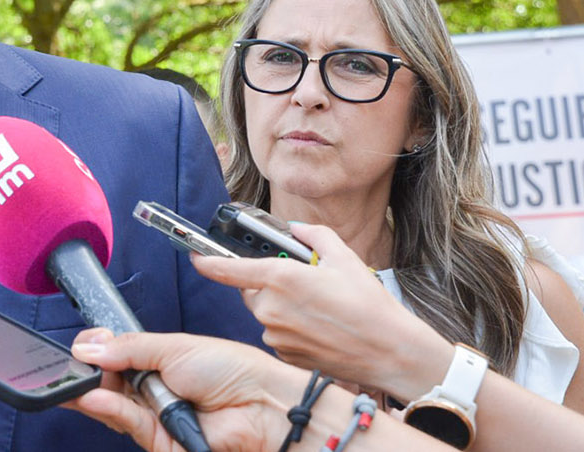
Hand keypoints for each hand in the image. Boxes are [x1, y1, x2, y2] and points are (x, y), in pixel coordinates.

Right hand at [63, 330, 305, 451]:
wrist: (262, 405)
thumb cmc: (232, 370)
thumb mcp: (174, 346)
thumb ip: (128, 348)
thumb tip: (89, 347)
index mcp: (157, 363)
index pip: (114, 357)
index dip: (97, 350)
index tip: (85, 344)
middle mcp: (153, 391)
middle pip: (107, 382)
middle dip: (89, 371)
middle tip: (76, 361)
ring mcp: (154, 416)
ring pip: (111, 405)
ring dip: (93, 390)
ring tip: (78, 379)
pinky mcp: (159, 441)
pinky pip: (127, 423)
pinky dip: (109, 408)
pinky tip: (95, 395)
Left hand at [189, 222, 453, 400]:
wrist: (390, 352)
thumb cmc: (369, 305)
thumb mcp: (344, 257)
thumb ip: (313, 236)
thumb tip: (295, 230)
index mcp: (280, 279)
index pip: (228, 269)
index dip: (207, 261)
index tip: (195, 255)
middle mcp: (270, 308)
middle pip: (251, 291)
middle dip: (268, 284)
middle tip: (302, 284)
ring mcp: (275, 334)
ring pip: (266, 313)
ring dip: (282, 307)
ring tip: (319, 309)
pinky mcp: (284, 354)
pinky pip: (277, 334)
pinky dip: (291, 328)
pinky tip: (319, 328)